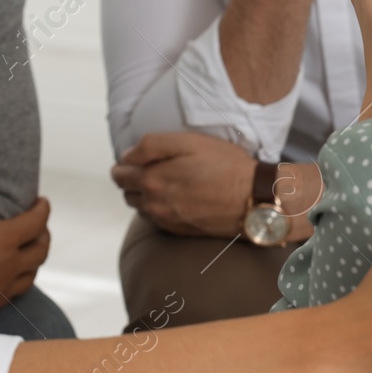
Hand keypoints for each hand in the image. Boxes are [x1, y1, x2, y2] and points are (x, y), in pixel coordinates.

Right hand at [0, 164, 50, 324]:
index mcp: (2, 240)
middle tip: (39, 227)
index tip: (42, 203)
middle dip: (43, 235)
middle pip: (41, 250)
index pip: (37, 222)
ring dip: (33, 262)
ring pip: (30, 275)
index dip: (43, 210)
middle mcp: (7, 266)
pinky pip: (12, 294)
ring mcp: (0, 289)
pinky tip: (7, 277)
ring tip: (27, 252)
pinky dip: (16, 282)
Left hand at [112, 132, 255, 236]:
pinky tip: (173, 198)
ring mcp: (166, 220)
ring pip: (140, 207)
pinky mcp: (179, 231)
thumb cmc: (224, 165)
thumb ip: (150, 145)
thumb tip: (126, 155)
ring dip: (143, 195)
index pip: (119, 175)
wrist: (252, 199)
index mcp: (151, 180)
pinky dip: (157, 208)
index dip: (123, 164)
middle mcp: (153, 204)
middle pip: (126, 193)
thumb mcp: (188, 142)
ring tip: (162, 182)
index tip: (133, 158)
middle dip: (131, 180)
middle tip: (148, 168)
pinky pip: (155, 219)